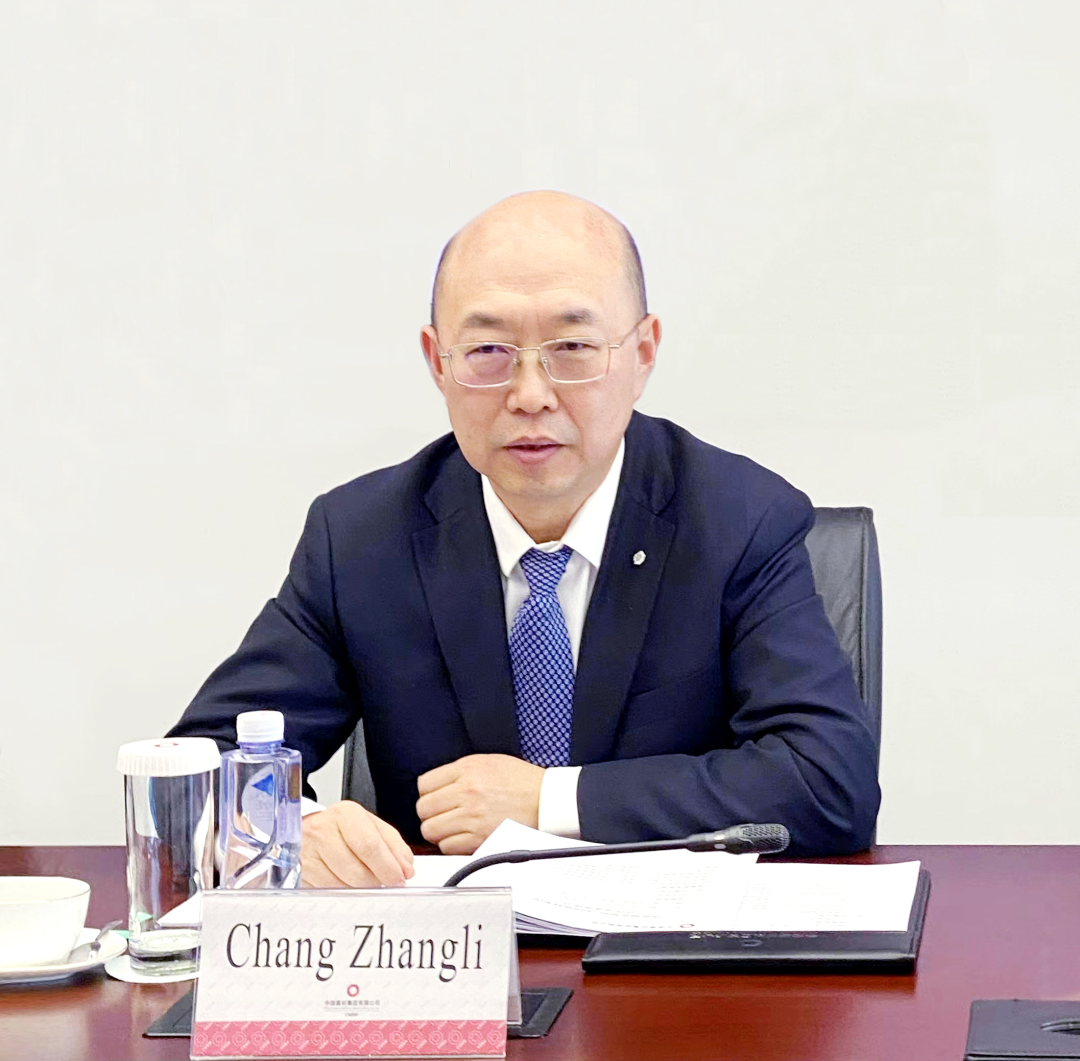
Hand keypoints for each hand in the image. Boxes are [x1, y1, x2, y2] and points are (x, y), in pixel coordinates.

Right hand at [301, 800, 414, 887]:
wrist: (308, 831)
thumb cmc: (343, 830)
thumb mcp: (372, 827)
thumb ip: (393, 845)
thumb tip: (406, 869)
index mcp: (346, 814)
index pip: (369, 845)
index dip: (387, 866)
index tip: (400, 879)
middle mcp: (323, 831)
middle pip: (357, 869)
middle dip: (376, 882)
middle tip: (385, 883)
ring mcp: (308, 853)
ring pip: (343, 885)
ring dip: (361, 890)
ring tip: (366, 881)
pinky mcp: (301, 873)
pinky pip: (329, 893)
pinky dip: (345, 893)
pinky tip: (348, 883)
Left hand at [415, 754, 544, 853]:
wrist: (546, 800)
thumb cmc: (522, 781)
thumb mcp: (489, 761)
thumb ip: (460, 770)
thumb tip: (437, 784)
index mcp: (468, 769)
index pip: (424, 784)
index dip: (427, 792)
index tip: (435, 797)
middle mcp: (467, 791)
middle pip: (423, 808)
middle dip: (430, 812)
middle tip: (441, 814)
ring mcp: (472, 816)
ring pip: (431, 829)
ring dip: (438, 830)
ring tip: (450, 827)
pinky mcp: (479, 838)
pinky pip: (447, 846)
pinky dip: (451, 844)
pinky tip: (462, 836)